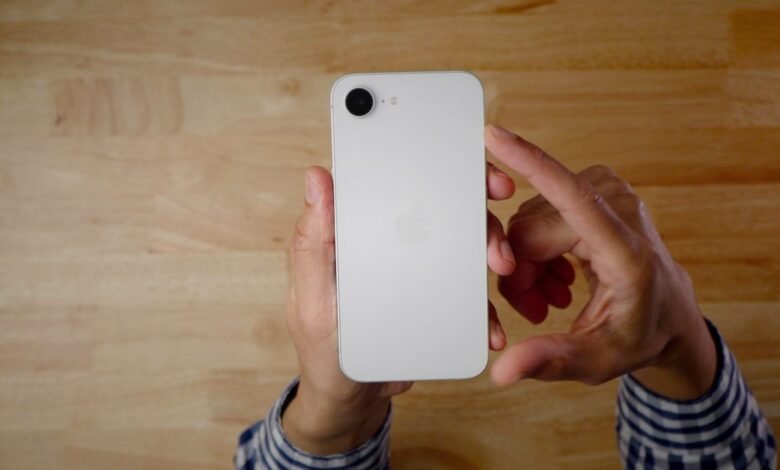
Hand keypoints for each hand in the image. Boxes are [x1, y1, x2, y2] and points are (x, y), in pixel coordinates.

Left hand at [283, 165, 515, 453]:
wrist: (351, 399)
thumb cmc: (323, 348)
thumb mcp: (313, 299)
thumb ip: (313, 243)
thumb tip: (317, 178)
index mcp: (360, 233)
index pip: (396, 184)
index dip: (433, 165)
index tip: (469, 166)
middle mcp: (392, 244)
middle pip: (441, 209)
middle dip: (477, 210)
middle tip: (496, 219)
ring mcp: (418, 271)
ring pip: (464, 245)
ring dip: (491, 249)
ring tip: (501, 268)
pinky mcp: (437, 300)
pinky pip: (468, 294)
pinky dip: (485, 306)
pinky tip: (490, 326)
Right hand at [485, 125, 716, 399]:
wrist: (667, 314)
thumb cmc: (637, 335)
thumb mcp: (597, 360)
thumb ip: (551, 361)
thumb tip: (503, 372)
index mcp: (625, 251)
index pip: (571, 196)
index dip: (529, 163)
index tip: (494, 135)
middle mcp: (619, 210)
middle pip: (532, 227)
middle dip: (519, 270)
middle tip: (535, 308)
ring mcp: (608, 193)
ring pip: (529, 219)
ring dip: (528, 261)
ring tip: (550, 294)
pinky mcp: (596, 188)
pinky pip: (540, 210)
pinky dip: (537, 246)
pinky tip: (554, 274)